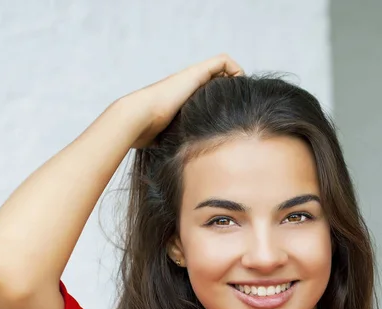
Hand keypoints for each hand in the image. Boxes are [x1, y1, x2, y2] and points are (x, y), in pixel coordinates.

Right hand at [115, 54, 244, 148]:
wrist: (138, 118)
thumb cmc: (150, 135)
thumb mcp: (173, 142)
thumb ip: (182, 148)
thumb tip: (191, 173)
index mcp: (184, 101)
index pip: (207, 96)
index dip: (221, 101)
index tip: (234, 116)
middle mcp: (188, 86)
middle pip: (216, 80)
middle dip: (231, 90)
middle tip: (243, 105)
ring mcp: (192, 78)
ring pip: (221, 68)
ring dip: (235, 78)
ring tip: (243, 94)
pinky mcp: (196, 73)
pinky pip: (223, 61)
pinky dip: (235, 69)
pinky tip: (240, 83)